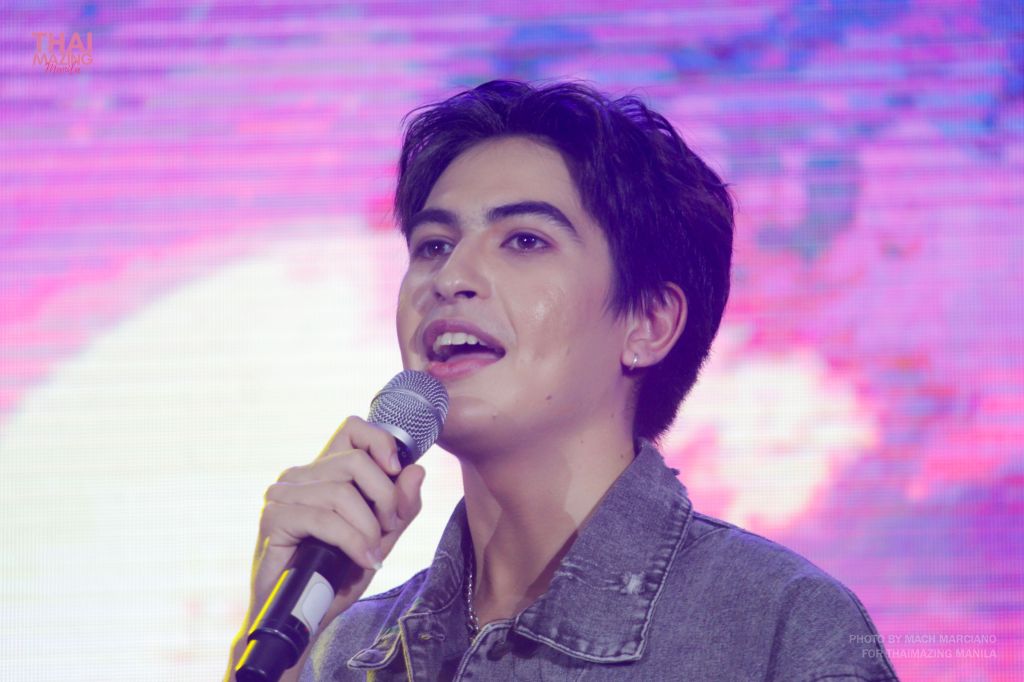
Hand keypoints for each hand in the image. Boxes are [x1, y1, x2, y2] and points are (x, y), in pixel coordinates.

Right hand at [227, 416, 425, 679]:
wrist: (303, 618)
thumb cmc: (337, 576)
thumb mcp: (381, 538)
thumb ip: (401, 506)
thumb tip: (416, 470)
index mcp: (324, 471)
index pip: (353, 428)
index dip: (381, 442)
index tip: (397, 471)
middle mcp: (300, 476)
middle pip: (357, 461)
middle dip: (385, 498)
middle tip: (388, 530)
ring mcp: (282, 495)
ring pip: (343, 491)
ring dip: (369, 527)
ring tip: (373, 552)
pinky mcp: (273, 519)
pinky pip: (325, 518)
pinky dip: (352, 541)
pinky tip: (362, 560)